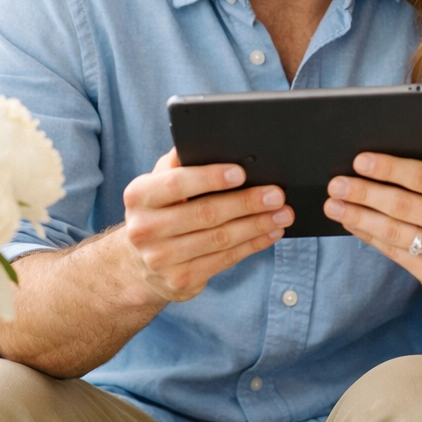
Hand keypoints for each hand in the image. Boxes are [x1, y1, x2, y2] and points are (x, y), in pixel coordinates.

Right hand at [122, 148, 292, 303]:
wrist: (138, 264)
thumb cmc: (159, 210)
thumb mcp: (158, 184)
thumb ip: (178, 163)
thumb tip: (205, 140)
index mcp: (139, 196)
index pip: (176, 183)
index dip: (210, 178)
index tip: (242, 173)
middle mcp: (144, 229)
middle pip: (205, 214)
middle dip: (246, 202)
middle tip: (276, 194)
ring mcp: (161, 259)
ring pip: (219, 239)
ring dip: (257, 225)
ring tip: (283, 214)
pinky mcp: (180, 280)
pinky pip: (224, 260)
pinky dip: (253, 245)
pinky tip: (270, 233)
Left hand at [322, 116, 421, 297]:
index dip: (389, 168)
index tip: (359, 160)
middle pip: (402, 206)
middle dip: (364, 193)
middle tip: (336, 183)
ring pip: (394, 232)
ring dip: (358, 217)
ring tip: (332, 204)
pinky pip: (395, 252)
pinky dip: (369, 236)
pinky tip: (351, 222)